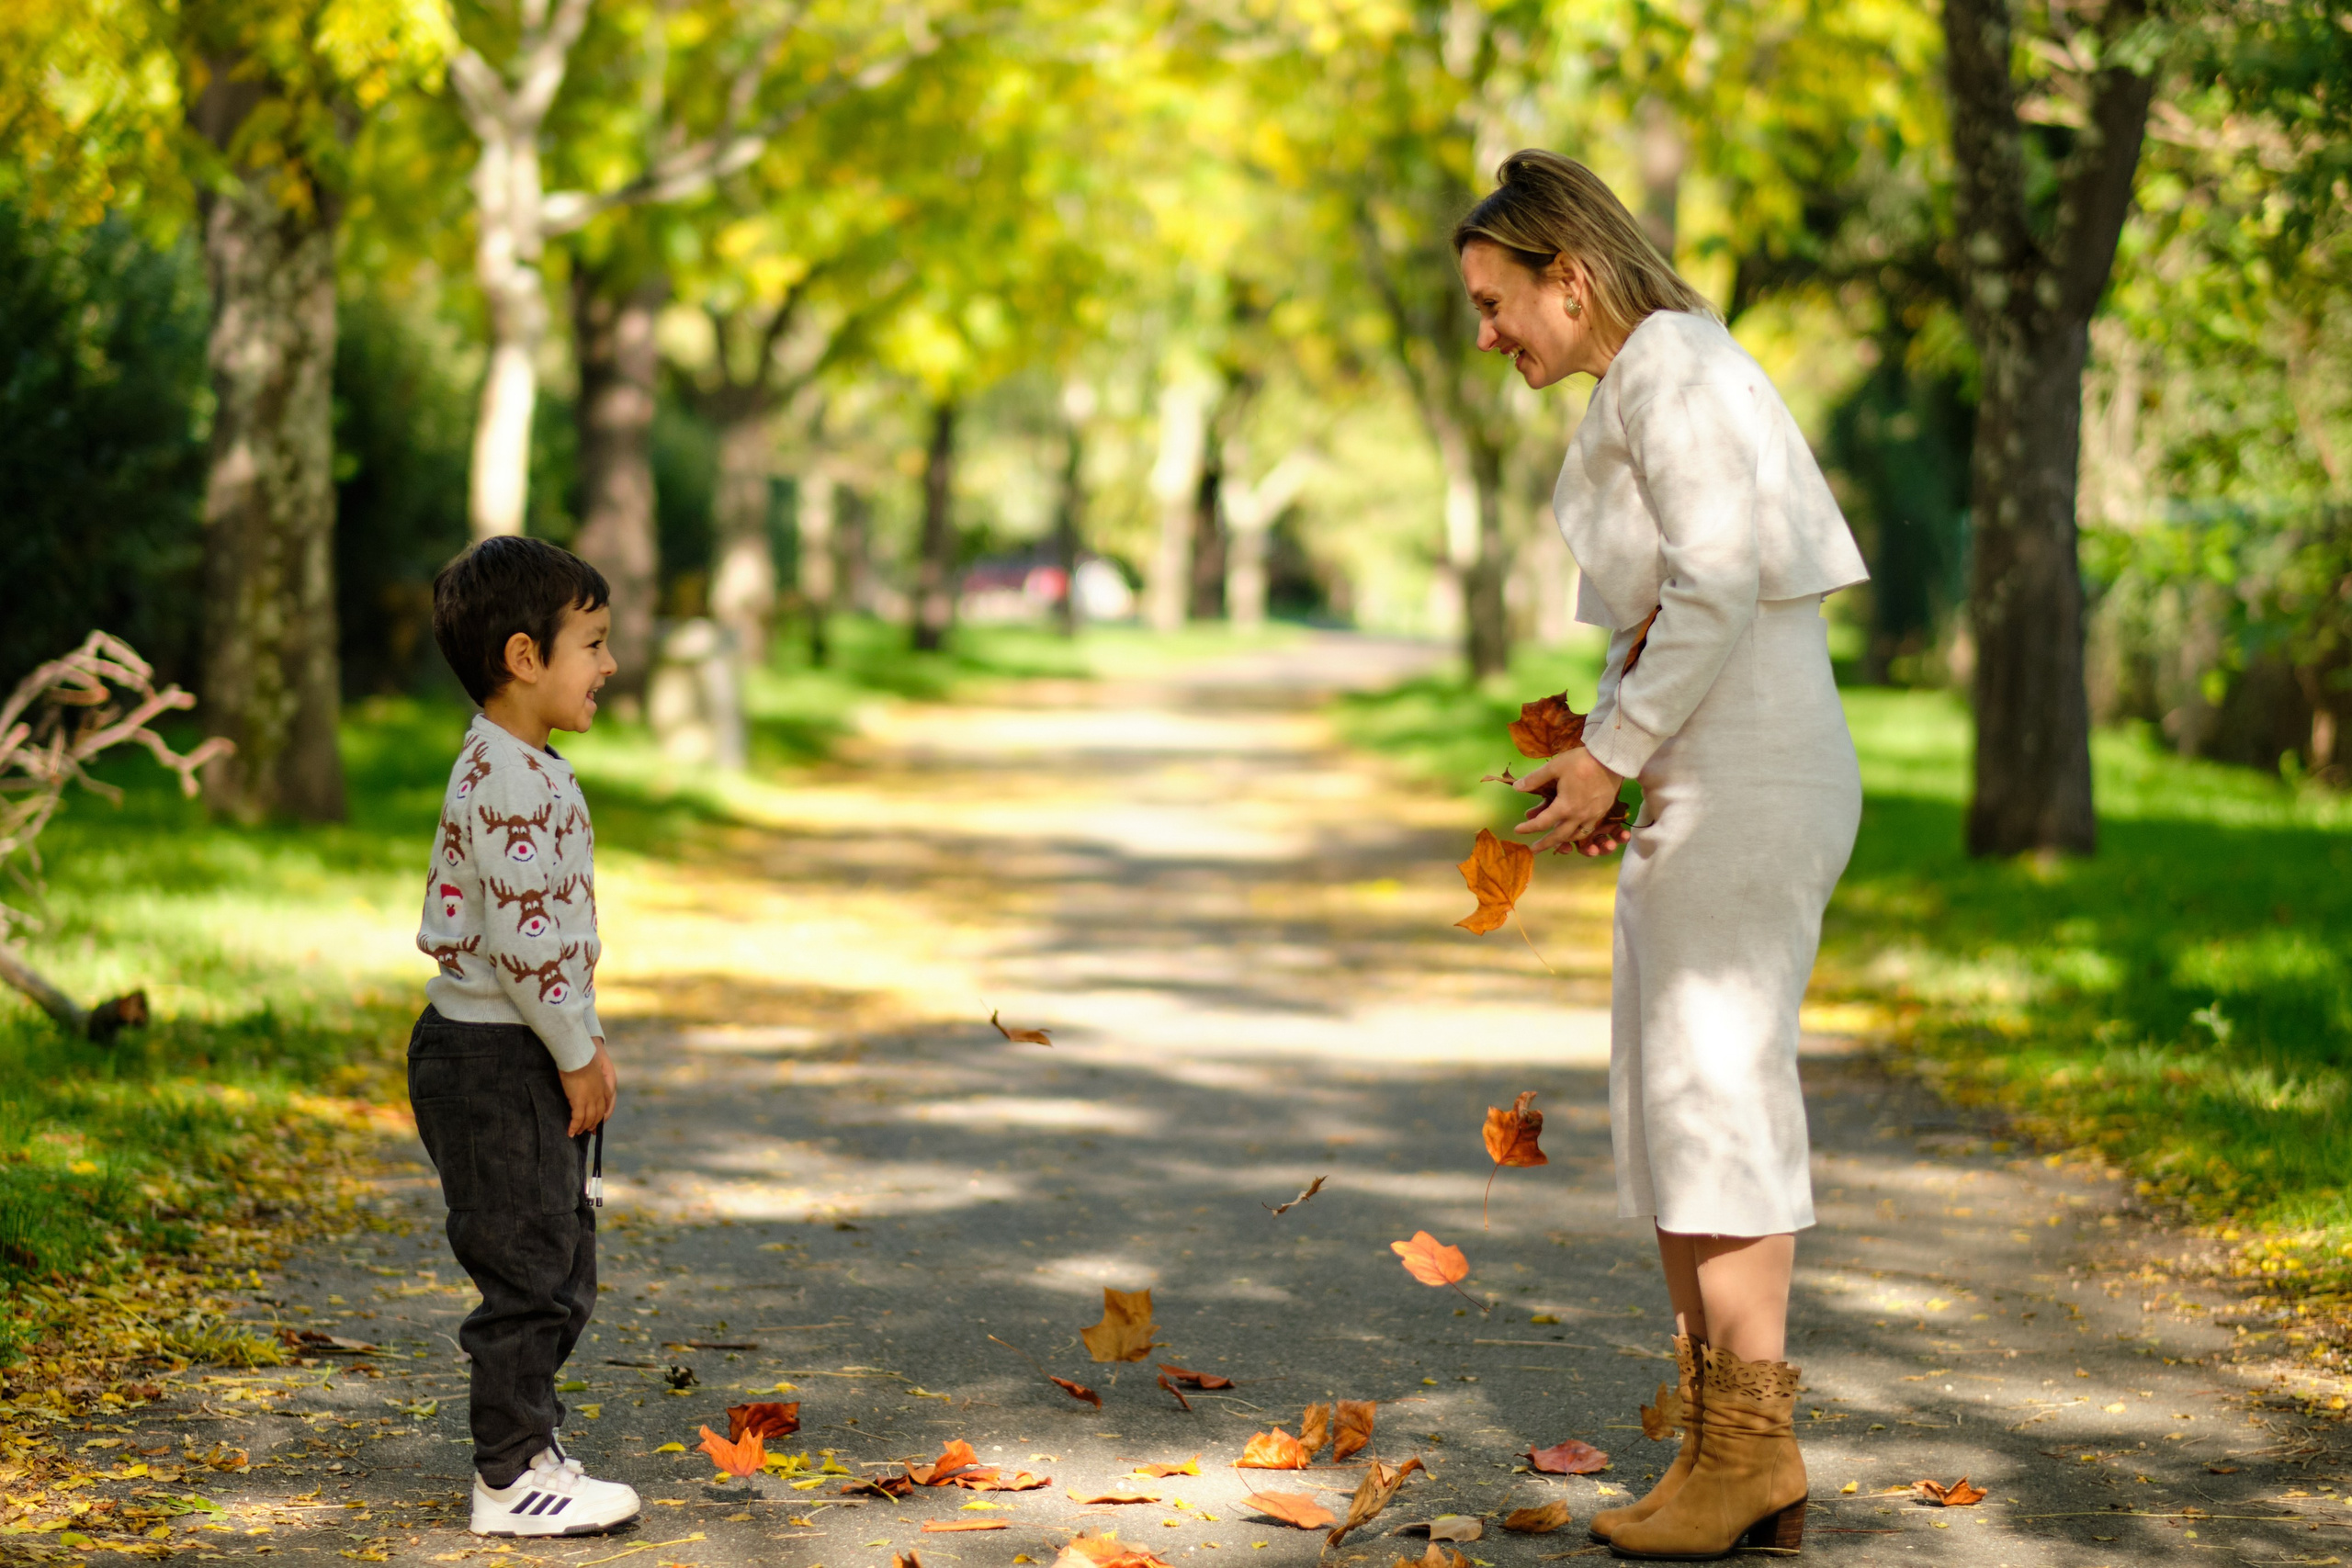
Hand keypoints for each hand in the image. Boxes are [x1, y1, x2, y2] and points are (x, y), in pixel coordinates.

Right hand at [560, 1039, 616, 1135]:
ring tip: (577, 1133)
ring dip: (583, 1127)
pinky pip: (578, 1119)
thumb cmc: (581, 1058)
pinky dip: (574, 1127)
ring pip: (589, 1119)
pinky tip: (570, 1132)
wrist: (577, 1056)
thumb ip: (591, 1076)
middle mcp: (599, 1095)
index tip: (599, 1122)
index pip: (607, 1104)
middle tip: (588, 1131)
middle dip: (593, 1124)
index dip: (603, 1115)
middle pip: (599, 1114)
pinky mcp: (579, 1101)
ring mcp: (590, 1099)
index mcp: (604, 1086)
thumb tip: (584, 1080)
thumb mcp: (591, 1068)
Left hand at [1512, 747, 1626, 854]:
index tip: (1518, 830)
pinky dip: (1579, 832)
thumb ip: (1535, 779)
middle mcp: (1579, 816)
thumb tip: (1516, 788)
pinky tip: (1575, 829)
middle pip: (1560, 836)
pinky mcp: (1603, 811)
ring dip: (1564, 840)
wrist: (1612, 760)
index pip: (1542, 823)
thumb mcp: (1554, 766)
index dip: (1528, 828)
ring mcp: (1593, 815)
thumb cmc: (1581, 762)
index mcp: (1565, 807)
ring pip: (1576, 835)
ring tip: (1555, 841)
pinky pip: (1589, 828)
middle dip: (1545, 844)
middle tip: (1534, 849)